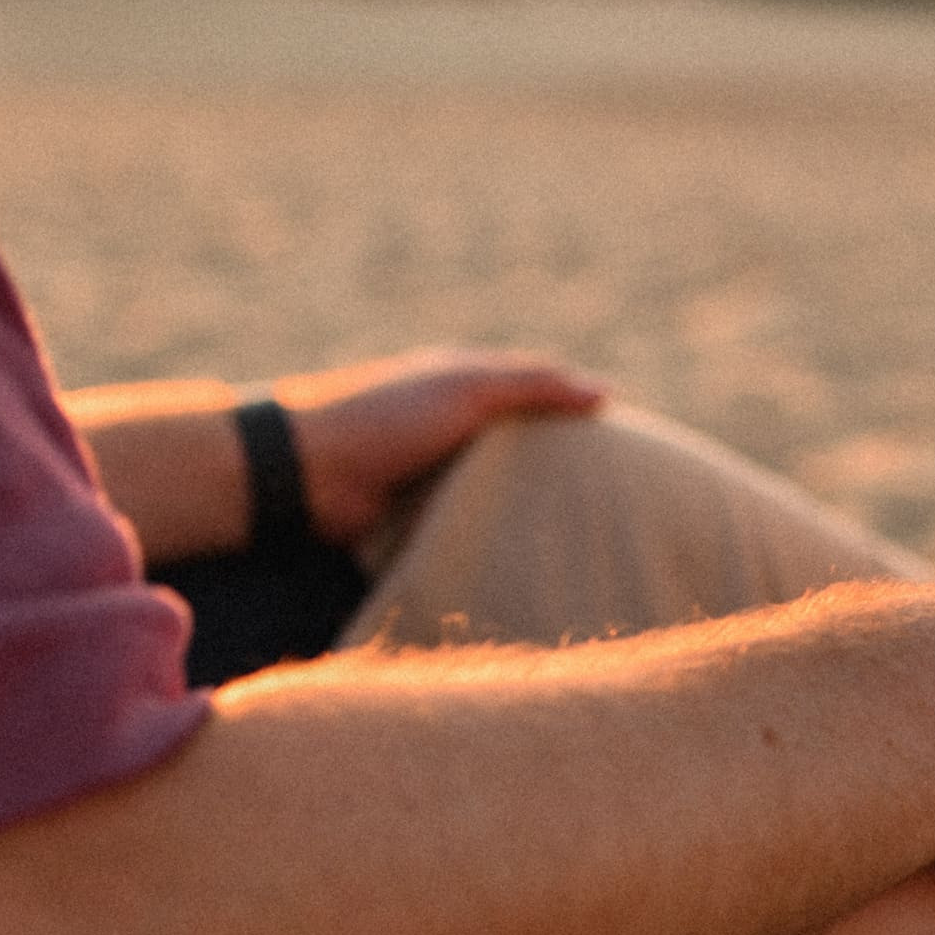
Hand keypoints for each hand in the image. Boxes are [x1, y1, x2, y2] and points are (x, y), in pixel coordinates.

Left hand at [276, 347, 605, 543]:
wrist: (308, 476)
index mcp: (465, 382)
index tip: (627, 441)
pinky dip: (499, 532)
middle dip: (559, 464)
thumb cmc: (384, 418)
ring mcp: (438, 470)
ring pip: (500, 487)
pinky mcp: (423, 514)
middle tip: (617, 497)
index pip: (536, 389)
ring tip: (585, 533)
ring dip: (530, 505)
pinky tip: (534, 552)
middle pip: (522, 442)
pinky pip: (473, 523)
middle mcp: (455, 423)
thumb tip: (605, 393)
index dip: (577, 409)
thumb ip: (533, 387)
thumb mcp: (466, 390)